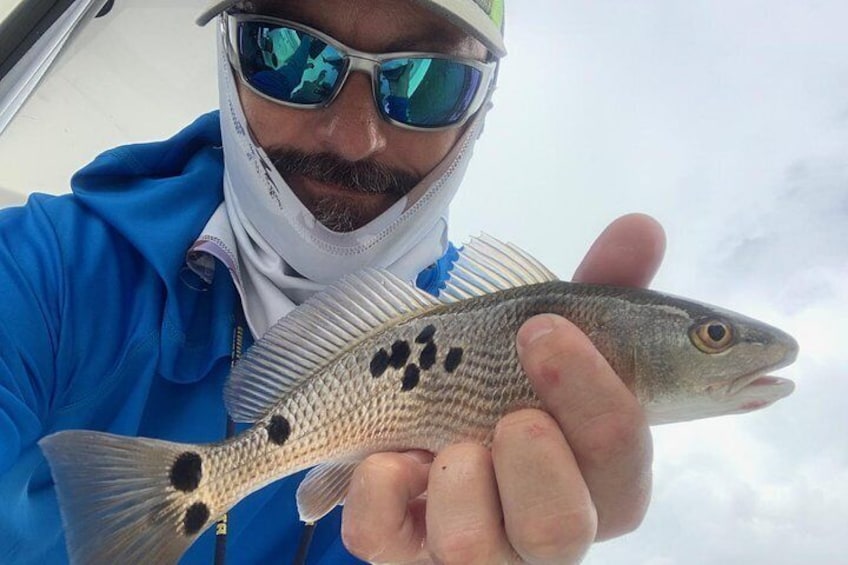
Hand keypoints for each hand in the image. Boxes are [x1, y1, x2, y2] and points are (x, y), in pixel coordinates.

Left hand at [341, 214, 665, 563]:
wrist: (421, 413)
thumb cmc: (504, 381)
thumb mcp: (548, 333)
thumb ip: (597, 290)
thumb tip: (642, 226)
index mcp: (596, 480)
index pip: (626, 466)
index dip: (597, 399)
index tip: (545, 327)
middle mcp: (542, 532)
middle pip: (562, 529)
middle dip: (531, 455)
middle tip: (509, 409)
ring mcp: (471, 551)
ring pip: (474, 551)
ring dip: (455, 475)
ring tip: (445, 440)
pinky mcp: (401, 555)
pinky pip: (381, 540)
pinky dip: (379, 488)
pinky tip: (390, 455)